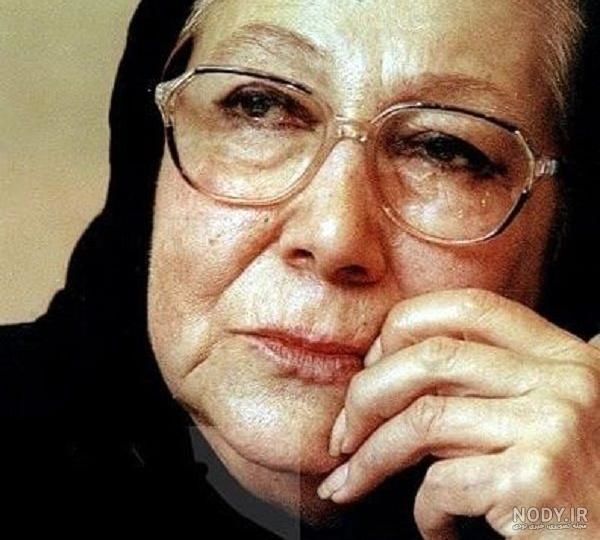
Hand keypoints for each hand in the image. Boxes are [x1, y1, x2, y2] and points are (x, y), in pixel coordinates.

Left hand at [317, 289, 599, 538]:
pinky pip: (442, 482)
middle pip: (430, 359)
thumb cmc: (575, 487)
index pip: (466, 307)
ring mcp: (554, 424)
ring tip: (351, 482)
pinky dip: (424, 511)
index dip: (402, 329)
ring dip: (371, 457)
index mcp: (563, 354)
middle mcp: (565, 378)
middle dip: (365, 397)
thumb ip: (489, 384)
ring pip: (423, 420)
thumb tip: (389, 368)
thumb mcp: (544, 415)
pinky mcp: (538, 478)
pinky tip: (438, 527)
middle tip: (342, 436)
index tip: (372, 367)